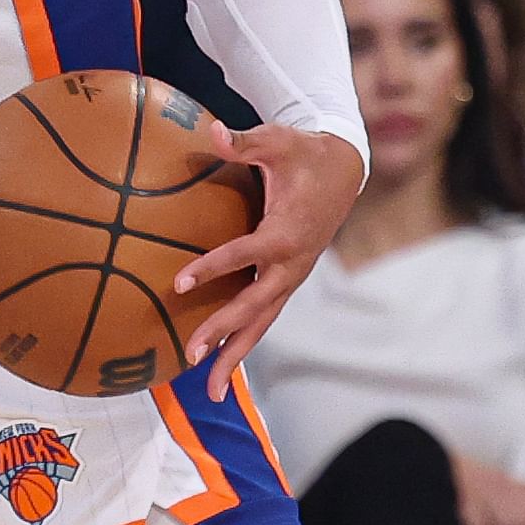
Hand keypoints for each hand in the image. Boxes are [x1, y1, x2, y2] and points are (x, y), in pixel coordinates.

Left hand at [173, 123, 364, 399]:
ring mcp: (291, 277)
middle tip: (189, 353)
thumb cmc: (305, 152)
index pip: (245, 253)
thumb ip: (244, 141)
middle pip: (255, 306)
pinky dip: (244, 343)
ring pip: (262, 324)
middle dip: (223, 331)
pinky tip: (221, 367)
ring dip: (235, 356)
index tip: (178, 282)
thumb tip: (213, 132)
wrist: (345, 170)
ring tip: (210, 391)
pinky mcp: (288, 281)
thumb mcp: (278, 140)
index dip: (213, 267)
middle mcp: (291, 264)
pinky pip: (264, 318)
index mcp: (286, 232)